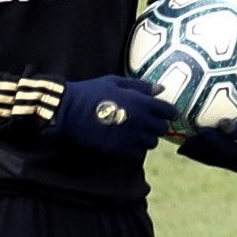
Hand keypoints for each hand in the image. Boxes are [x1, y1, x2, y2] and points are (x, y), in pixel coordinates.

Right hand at [47, 75, 178, 154]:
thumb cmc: (91, 92)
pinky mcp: (119, 149)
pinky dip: (135, 149)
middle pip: (162, 129)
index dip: (168, 112)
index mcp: (141, 102)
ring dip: (146, 138)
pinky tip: (126, 141)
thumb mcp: (116, 82)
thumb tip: (161, 89)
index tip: (164, 112)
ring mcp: (130, 137)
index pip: (168, 111)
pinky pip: (138, 154)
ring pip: (151, 143)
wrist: (68, 110)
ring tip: (135, 132)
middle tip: (147, 122)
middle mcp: (140, 121)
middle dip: (157, 125)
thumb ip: (140, 86)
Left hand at [178, 95, 236, 174]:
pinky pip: (211, 160)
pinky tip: (180, 143)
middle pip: (230, 155)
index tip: (224, 122)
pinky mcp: (228, 166)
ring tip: (184, 140)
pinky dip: (196, 153)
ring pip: (217, 160)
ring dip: (200, 152)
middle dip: (214, 144)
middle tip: (200, 130)